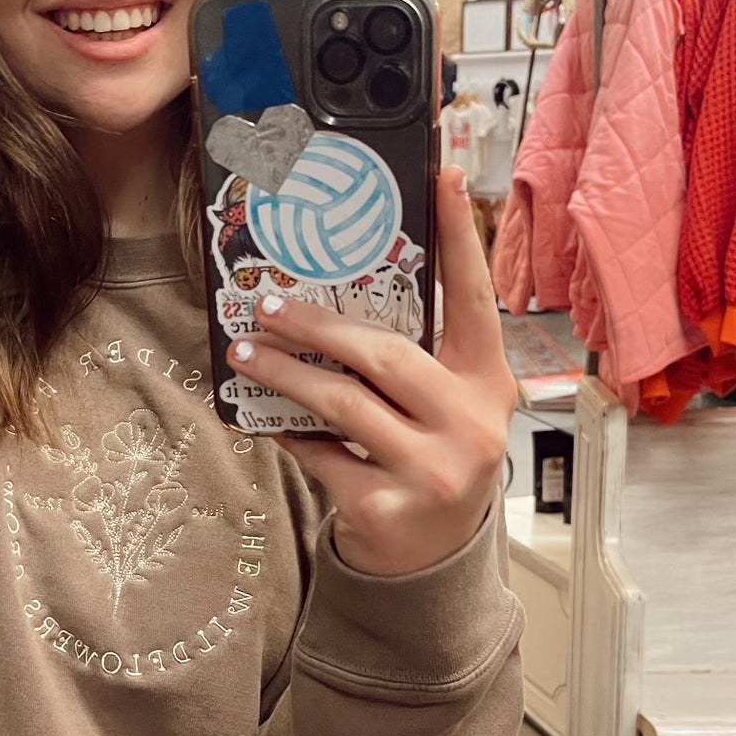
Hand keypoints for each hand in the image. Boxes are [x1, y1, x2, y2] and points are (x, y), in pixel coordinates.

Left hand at [227, 168, 515, 576]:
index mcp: (487, 384)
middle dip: (317, 324)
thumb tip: (335, 294)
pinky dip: (288, 433)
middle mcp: (470, 424)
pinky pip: (320, 454)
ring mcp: (432, 470)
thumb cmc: (430, 460)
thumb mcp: (442, 408)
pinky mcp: (386, 507)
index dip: (461, 238)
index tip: (444, 175)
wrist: (431, 560)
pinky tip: (265, 418)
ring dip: (285, 373)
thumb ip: (414, 359)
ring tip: (247, 352)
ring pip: (342, 403)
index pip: (475, 299)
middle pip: (385, 353)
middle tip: (266, 303)